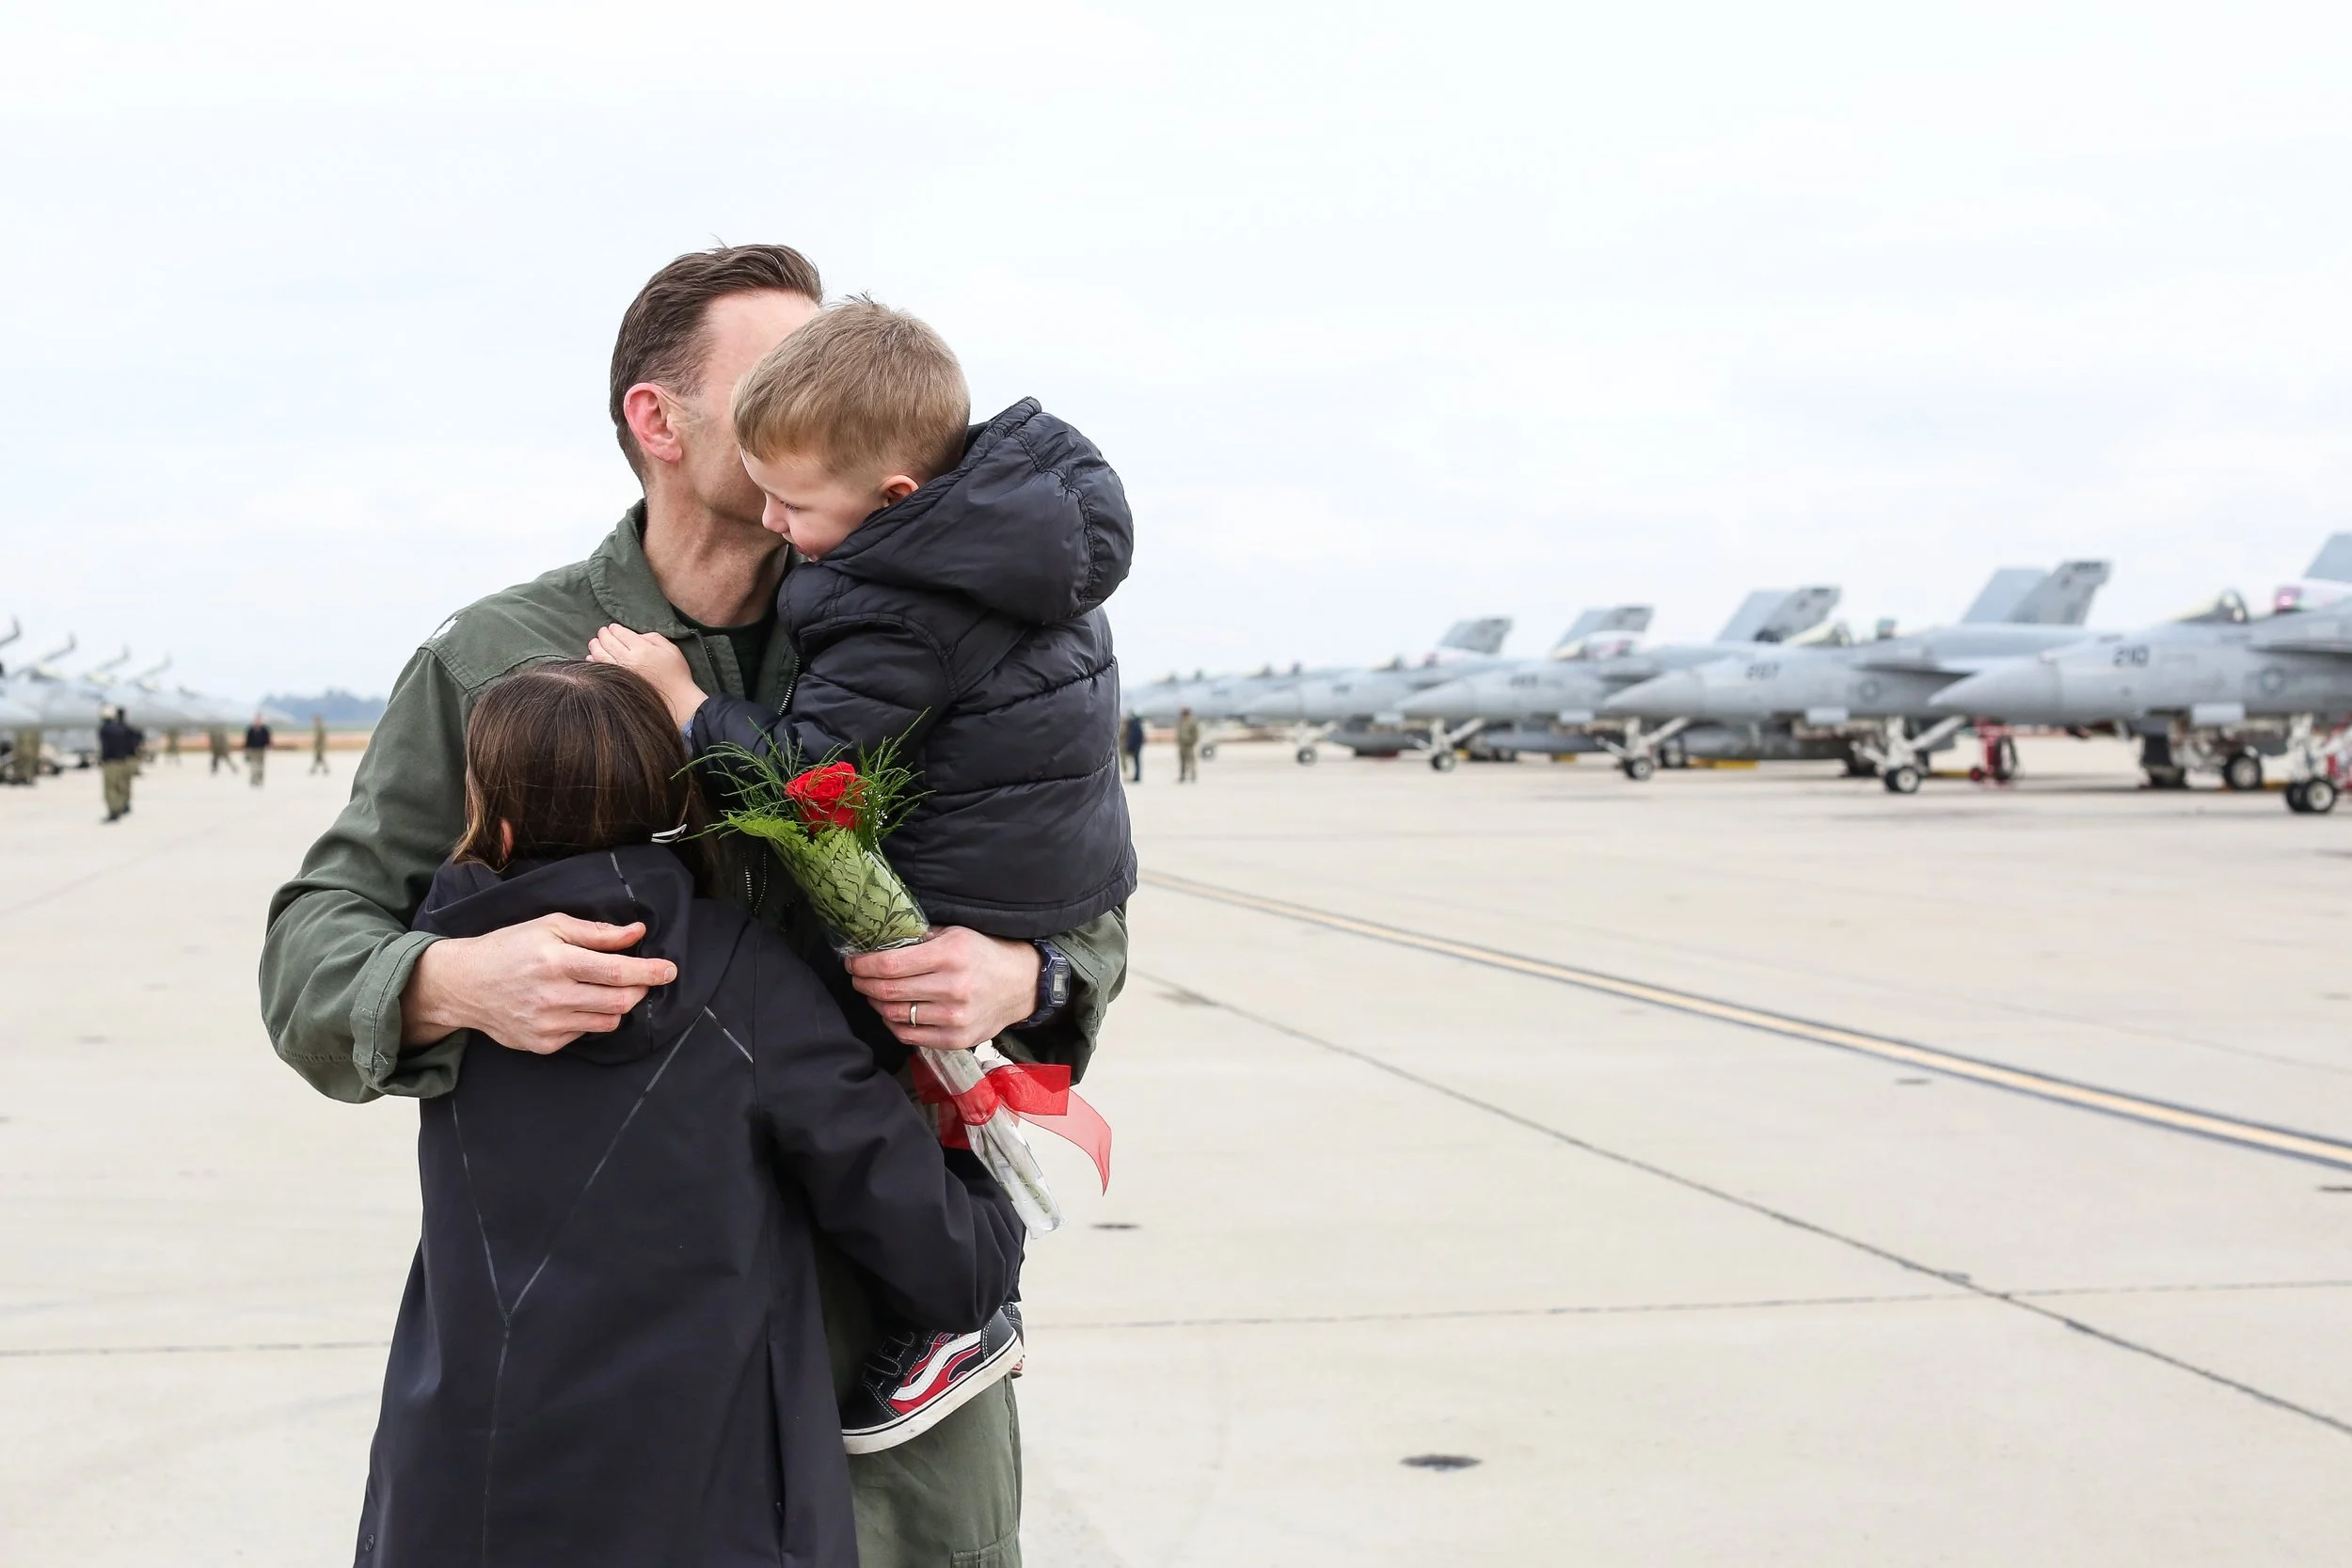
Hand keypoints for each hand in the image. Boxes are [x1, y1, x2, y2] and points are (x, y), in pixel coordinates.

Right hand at [401, 914, 678, 1054]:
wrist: (464, 984)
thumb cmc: (509, 948)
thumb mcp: (550, 927)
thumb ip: (597, 932)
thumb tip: (637, 932)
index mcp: (557, 961)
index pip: (618, 972)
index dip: (650, 972)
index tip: (670, 970)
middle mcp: (553, 996)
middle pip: (620, 1001)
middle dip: (639, 990)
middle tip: (640, 979)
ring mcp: (547, 1024)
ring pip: (608, 1021)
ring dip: (617, 1005)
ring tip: (604, 989)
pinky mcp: (543, 1044)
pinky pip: (585, 1034)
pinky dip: (591, 1019)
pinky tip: (575, 1004)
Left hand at [587, 624, 706, 727]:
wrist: (677, 700)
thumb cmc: (677, 674)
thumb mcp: (671, 650)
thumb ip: (654, 638)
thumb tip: (637, 635)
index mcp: (642, 649)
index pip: (622, 634)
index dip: (615, 629)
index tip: (612, 627)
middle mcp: (629, 660)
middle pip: (608, 642)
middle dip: (603, 634)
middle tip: (602, 632)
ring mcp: (620, 673)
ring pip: (600, 655)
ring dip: (595, 646)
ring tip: (594, 642)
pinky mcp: (616, 684)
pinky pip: (600, 669)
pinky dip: (593, 661)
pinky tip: (592, 657)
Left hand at [842, 927, 1041, 1051]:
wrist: (1021, 984)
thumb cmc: (982, 954)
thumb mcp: (955, 934)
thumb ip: (920, 938)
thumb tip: (878, 943)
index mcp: (950, 954)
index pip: (890, 965)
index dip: (863, 965)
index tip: (852, 962)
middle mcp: (953, 987)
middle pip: (888, 991)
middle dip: (863, 984)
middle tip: (857, 977)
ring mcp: (955, 1017)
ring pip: (895, 1015)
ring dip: (876, 1004)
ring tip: (874, 994)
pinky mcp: (956, 1039)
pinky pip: (910, 1036)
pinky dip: (893, 1024)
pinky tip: (892, 1012)